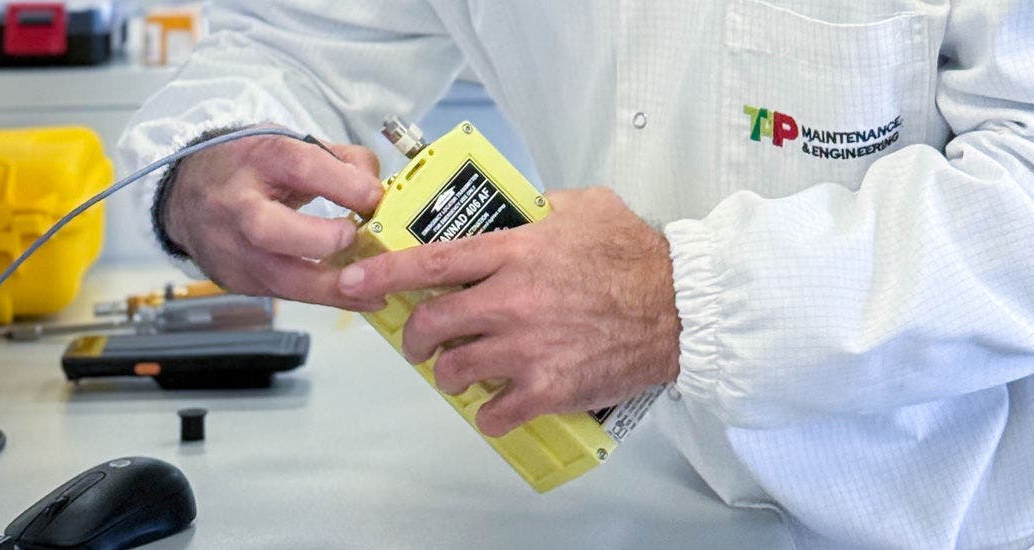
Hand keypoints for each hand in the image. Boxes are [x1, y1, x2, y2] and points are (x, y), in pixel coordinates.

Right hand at [164, 127, 386, 309]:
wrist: (186, 195)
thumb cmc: (248, 167)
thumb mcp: (289, 144)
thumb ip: (340, 161)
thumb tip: (376, 191)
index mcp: (257, 159)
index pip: (299, 167)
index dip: (341, 184)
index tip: (373, 197)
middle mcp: (236, 205)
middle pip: (269, 229)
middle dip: (320, 240)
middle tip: (353, 239)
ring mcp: (231, 248)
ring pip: (279, 278)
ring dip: (331, 287)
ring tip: (372, 289)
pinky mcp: (235, 279)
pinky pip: (283, 294)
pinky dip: (320, 297)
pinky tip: (350, 295)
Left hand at [337, 187, 680, 435]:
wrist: (681, 308)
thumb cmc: (638, 257)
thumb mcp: (585, 206)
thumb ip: (540, 206)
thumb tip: (517, 206)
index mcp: (514, 252)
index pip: (429, 262)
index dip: (381, 274)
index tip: (352, 282)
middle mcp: (510, 300)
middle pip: (430, 323)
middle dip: (415, 335)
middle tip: (420, 340)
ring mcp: (526, 347)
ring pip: (454, 368)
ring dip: (449, 373)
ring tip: (461, 371)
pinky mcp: (548, 387)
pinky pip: (494, 411)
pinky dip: (489, 413)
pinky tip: (498, 405)